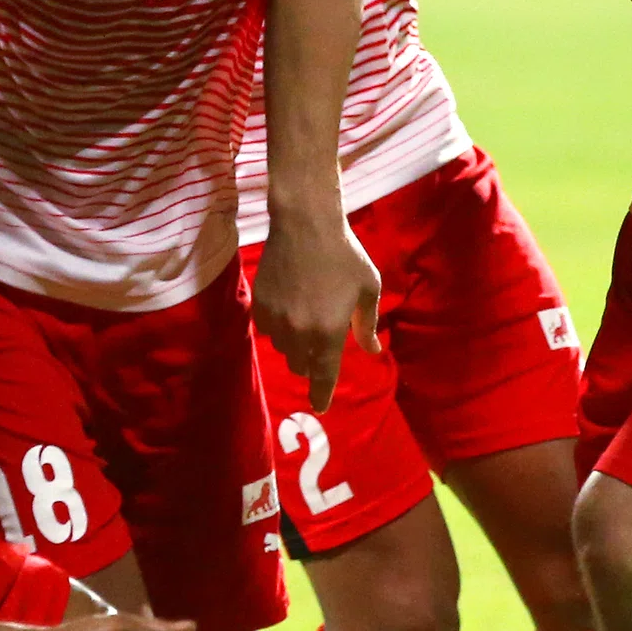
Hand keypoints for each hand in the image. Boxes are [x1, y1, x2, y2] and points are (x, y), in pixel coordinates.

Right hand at [250, 211, 380, 410]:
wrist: (304, 223)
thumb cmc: (344, 254)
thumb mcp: (368, 289)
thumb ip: (367, 325)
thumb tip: (372, 350)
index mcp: (328, 333)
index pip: (323, 377)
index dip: (321, 396)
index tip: (320, 407)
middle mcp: (298, 333)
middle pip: (301, 366)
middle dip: (312, 363)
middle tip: (322, 342)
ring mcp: (275, 320)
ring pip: (283, 349)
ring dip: (295, 345)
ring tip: (307, 317)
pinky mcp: (259, 306)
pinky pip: (269, 331)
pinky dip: (280, 328)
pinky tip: (291, 306)